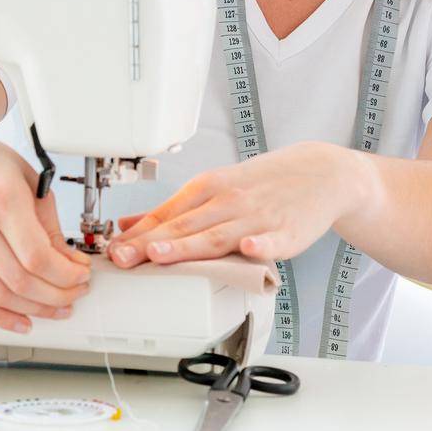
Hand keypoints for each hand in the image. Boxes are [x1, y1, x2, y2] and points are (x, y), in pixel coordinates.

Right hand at [0, 125, 90, 332]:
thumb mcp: (29, 179)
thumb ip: (50, 223)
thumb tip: (72, 262)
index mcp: (2, 198)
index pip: (38, 255)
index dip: (66, 275)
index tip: (82, 275)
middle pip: (21, 280)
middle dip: (58, 295)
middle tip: (76, 292)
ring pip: (1, 295)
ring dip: (36, 308)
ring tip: (57, 307)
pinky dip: (1, 318)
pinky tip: (23, 321)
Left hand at [105, 142, 370, 267]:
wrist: (320, 173)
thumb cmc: (262, 184)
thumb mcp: (214, 188)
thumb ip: (171, 212)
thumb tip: (126, 227)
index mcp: (208, 189)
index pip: (166, 215)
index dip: (137, 234)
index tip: (111, 251)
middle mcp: (228, 201)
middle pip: (185, 226)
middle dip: (151, 243)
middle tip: (123, 257)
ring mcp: (257, 217)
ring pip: (219, 235)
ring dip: (189, 245)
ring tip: (162, 255)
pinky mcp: (287, 232)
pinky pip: (272, 240)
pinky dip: (261, 245)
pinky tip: (249, 249)